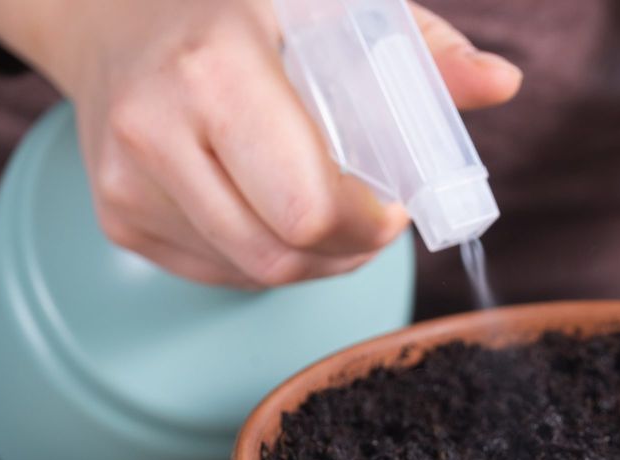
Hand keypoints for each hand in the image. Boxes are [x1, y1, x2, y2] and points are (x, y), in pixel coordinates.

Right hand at [0, 0, 520, 286]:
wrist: (115, 17)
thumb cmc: (241, 10)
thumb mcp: (332, 8)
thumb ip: (423, 50)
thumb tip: (504, 84)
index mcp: (213, 69)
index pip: (308, 205)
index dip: (368, 224)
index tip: (394, 201)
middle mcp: (154, 131)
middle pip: (284, 253)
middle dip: (350, 249)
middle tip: (373, 217)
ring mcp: (128, 184)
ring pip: (257, 272)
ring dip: (315, 259)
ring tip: (330, 210)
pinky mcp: (120, 219)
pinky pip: (222, 272)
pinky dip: (268, 256)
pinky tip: (273, 207)